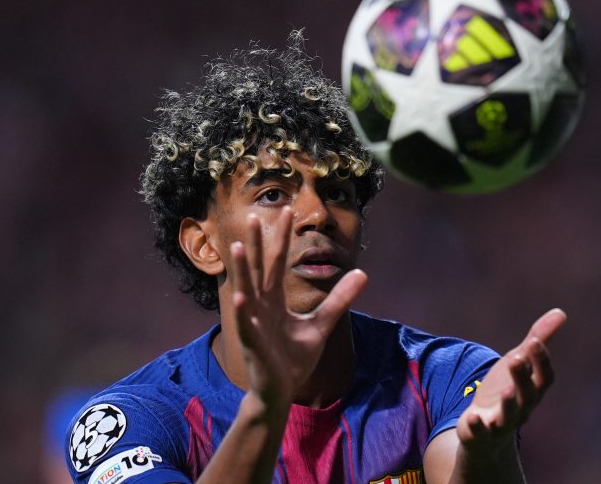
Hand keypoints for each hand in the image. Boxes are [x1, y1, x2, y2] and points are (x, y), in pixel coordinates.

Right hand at [229, 206, 367, 406]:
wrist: (282, 390)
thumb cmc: (294, 357)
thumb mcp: (322, 323)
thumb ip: (339, 299)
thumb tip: (362, 273)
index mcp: (274, 300)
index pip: (277, 262)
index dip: (282, 238)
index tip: (287, 211)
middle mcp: (261, 306)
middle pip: (259, 269)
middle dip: (258, 244)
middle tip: (255, 216)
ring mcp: (254, 323)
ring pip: (247, 290)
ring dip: (243, 269)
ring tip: (239, 246)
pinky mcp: (253, 344)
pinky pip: (247, 325)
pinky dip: (244, 312)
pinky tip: (242, 298)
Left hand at [456, 309, 566, 452]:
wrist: (488, 432)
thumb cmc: (508, 391)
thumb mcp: (519, 363)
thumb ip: (537, 340)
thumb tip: (561, 312)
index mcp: (533, 391)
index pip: (544, 379)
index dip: (541, 362)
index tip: (535, 342)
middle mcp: (522, 409)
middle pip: (527, 395)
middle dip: (522, 377)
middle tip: (515, 357)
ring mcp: (502, 423)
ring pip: (508, 415)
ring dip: (508, 403)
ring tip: (505, 390)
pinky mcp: (480, 434)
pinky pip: (480, 433)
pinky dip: (477, 426)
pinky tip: (472, 417)